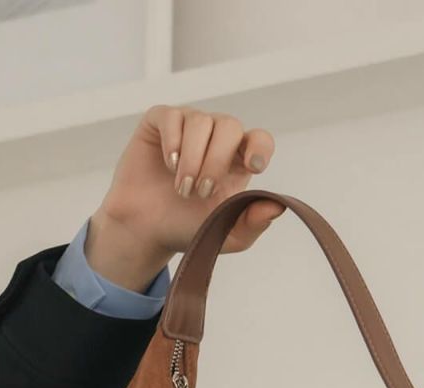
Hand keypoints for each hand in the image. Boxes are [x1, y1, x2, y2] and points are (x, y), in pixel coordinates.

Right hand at [87, 105, 285, 285]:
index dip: (259, 147)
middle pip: (229, 126)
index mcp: (237, 161)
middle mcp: (215, 138)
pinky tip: (169, 165)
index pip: (259, 139)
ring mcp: (188, 126)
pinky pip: (172, 117)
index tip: (252, 167)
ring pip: (200, 122)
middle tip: (203, 192)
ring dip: (193, 158)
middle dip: (217, 160)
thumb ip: (252, 223)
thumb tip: (277, 207)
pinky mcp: (160, 122)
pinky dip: (172, 142)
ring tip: (183, 188)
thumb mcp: (225, 235)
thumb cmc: (187, 227)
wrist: (147, 229)